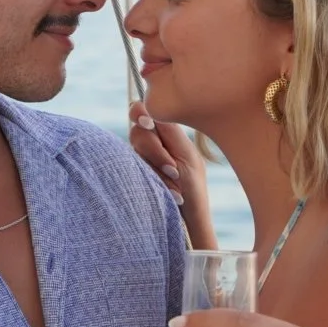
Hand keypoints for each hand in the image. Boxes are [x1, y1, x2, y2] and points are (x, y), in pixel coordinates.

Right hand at [127, 100, 214, 248]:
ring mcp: (141, 161)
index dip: (140, 113)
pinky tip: (172, 194)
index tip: (148, 124)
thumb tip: (149, 109)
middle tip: (173, 169)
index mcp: (166, 134)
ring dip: (157, 169)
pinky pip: (135, 172)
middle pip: (137, 133)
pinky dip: (157, 183)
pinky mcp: (135, 176)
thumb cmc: (192, 187)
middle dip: (155, 152)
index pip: (142, 110)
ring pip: (135, 153)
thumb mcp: (185, 157)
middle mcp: (149, 145)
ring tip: (176, 183)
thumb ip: (167, 132)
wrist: (191, 218)